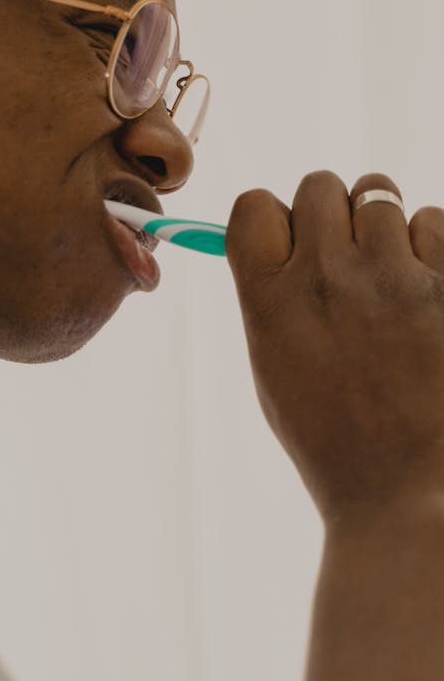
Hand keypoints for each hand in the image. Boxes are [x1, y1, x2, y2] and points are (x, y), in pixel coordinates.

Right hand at [226, 170, 443, 526]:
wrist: (413, 494)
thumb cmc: (339, 441)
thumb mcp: (275, 369)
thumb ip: (270, 297)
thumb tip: (279, 239)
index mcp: (270, 299)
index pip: (255, 204)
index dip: (274, 217)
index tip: (290, 242)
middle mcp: (326, 276)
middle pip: (320, 185)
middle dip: (332, 212)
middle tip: (347, 257)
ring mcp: (394, 278)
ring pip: (382, 198)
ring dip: (386, 231)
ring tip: (395, 285)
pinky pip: (436, 220)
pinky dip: (432, 246)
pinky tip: (429, 291)